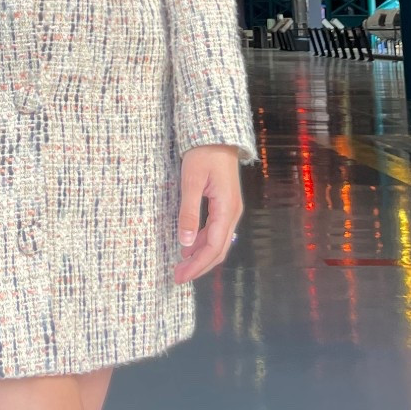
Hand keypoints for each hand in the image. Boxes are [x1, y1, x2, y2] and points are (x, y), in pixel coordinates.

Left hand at [174, 144, 242, 283]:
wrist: (217, 133)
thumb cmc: (203, 153)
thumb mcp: (192, 181)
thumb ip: (189, 212)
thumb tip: (185, 242)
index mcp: (226, 209)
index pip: (213, 247)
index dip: (197, 265)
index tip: (180, 276)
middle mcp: (232, 213)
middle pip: (218, 249)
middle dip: (199, 265)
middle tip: (178, 276)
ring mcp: (230, 209)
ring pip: (218, 242)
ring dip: (201, 255)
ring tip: (181, 264)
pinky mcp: (225, 204)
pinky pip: (216, 230)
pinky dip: (203, 242)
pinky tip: (190, 245)